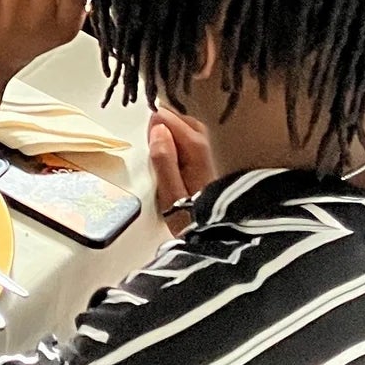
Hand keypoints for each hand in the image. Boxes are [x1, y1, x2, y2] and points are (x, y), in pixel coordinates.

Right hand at [148, 107, 214, 231]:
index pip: (179, 127)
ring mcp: (213, 164)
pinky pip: (198, 144)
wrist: (217, 244)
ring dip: (178, 128)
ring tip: (159, 132)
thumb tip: (159, 129)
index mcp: (198, 158)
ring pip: (197, 134)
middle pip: (191, 125)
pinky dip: (184, 138)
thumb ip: (164, 160)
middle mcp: (209, 156)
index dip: (162, 122)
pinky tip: (174, 147)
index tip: (148, 121)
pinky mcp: (211, 172)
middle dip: (170, 120)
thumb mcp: (169, 194)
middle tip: (151, 123)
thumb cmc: (188, 222)